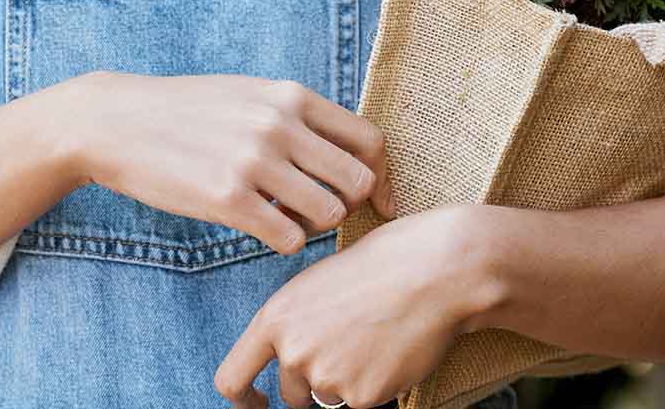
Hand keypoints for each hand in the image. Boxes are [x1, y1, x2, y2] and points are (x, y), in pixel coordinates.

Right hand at [60, 71, 388, 254]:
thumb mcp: (247, 93)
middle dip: (349, 205)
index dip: (381, 176)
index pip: (369, 140)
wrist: (115, 122)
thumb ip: (295, 114)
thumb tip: (347, 148)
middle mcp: (279, 125)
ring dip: (315, 226)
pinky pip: (289, 238)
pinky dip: (285, 242)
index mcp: (290, 96)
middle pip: (358, 182)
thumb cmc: (184, 111)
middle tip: (323, 213)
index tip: (376, 199)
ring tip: (288, 220)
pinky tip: (263, 229)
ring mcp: (254, 162)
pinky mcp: (227, 200)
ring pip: (329, 214)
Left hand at [214, 206, 501, 408]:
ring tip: (373, 340)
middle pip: (291, 394)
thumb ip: (292, 326)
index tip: (258, 402)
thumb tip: (289, 358)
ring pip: (327, 399)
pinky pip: (362, 402)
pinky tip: (392, 350)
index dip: (243, 398)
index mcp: (275, 319)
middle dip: (313, 384)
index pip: (231, 378)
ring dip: (346, 382)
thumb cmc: (377, 269)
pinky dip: (377, 385)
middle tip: (349, 349)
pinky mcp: (363, 396)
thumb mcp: (314, 287)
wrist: (433, 272)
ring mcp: (327, 377)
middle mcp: (294, 352)